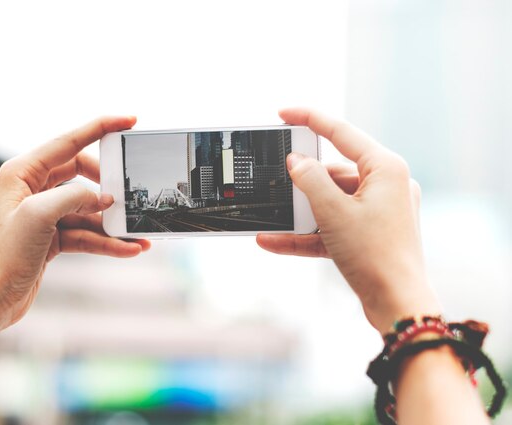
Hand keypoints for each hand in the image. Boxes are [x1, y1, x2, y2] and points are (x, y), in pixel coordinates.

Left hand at [0, 116, 149, 327]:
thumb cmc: (5, 254)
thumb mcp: (40, 216)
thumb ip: (76, 197)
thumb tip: (105, 198)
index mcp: (23, 171)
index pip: (70, 141)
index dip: (102, 128)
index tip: (131, 120)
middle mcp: (34, 188)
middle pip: (83, 175)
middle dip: (108, 186)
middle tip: (129, 193)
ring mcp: (45, 213)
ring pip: (88, 209)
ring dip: (112, 223)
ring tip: (139, 234)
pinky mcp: (53, 236)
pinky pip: (87, 232)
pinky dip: (106, 241)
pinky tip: (128, 249)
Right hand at [257, 108, 440, 332]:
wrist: (397, 304)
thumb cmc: (374, 255)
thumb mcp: (333, 211)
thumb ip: (310, 179)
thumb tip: (296, 161)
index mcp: (386, 168)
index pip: (342, 132)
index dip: (309, 119)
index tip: (283, 113)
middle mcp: (386, 185)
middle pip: (333, 172)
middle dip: (301, 184)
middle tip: (275, 184)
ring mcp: (379, 210)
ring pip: (330, 202)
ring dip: (300, 214)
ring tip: (270, 221)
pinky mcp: (370, 233)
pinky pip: (333, 225)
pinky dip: (307, 233)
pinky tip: (274, 240)